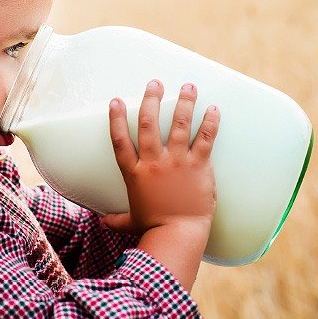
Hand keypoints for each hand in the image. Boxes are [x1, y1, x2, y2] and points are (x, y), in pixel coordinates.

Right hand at [101, 80, 220, 235]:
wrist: (178, 235)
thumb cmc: (154, 229)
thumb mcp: (131, 221)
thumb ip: (117, 218)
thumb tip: (104, 223)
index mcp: (134, 173)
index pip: (120, 140)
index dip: (117, 118)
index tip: (117, 100)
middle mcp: (153, 162)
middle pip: (149, 124)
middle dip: (152, 99)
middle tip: (155, 83)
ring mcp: (176, 162)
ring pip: (180, 124)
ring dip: (185, 102)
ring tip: (189, 86)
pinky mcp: (198, 166)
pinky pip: (205, 138)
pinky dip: (210, 122)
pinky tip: (213, 108)